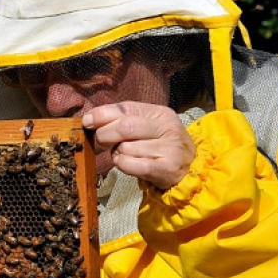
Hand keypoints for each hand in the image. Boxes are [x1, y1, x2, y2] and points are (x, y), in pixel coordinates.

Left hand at [81, 101, 195, 188]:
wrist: (190, 170)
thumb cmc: (161, 147)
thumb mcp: (149, 127)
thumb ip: (124, 119)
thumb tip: (91, 119)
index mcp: (160, 112)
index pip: (126, 108)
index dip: (102, 114)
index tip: (88, 121)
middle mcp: (167, 128)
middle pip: (124, 127)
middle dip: (105, 135)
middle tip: (101, 142)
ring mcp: (169, 148)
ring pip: (126, 148)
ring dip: (117, 153)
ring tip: (125, 155)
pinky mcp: (166, 168)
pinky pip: (131, 164)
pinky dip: (122, 165)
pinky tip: (128, 164)